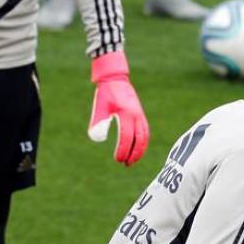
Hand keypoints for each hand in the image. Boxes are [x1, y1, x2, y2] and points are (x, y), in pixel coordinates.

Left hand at [88, 50, 148, 165]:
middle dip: (134, 154)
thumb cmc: (105, 93)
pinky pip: (145, 132)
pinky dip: (142, 143)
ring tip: (132, 160)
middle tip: (127, 164)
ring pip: (145, 137)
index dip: (123, 150)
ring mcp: (140, 116)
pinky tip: (137, 149)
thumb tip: (98, 139)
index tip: (118, 159)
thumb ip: (98, 122)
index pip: (126, 137)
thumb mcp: (99, 107)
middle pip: (140, 140)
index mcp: (126, 114)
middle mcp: (136, 116)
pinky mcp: (141, 115)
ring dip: (140, 150)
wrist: (116, 79)